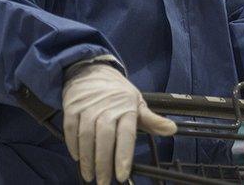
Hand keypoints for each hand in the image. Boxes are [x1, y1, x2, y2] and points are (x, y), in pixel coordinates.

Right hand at [62, 63, 176, 183]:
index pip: (126, 135)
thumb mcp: (137, 102)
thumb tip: (172, 129)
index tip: (122, 175)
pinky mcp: (72, 107)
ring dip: (87, 159)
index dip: (124, 156)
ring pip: (86, 136)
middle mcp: (106, 108)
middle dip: (104, 164)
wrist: (92, 69)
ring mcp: (87, 107)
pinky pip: (70, 129)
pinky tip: (77, 158)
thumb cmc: (117, 92)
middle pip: (105, 139)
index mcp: (126, 108)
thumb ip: (151, 120)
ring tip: (89, 175)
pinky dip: (73, 145)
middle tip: (104, 182)